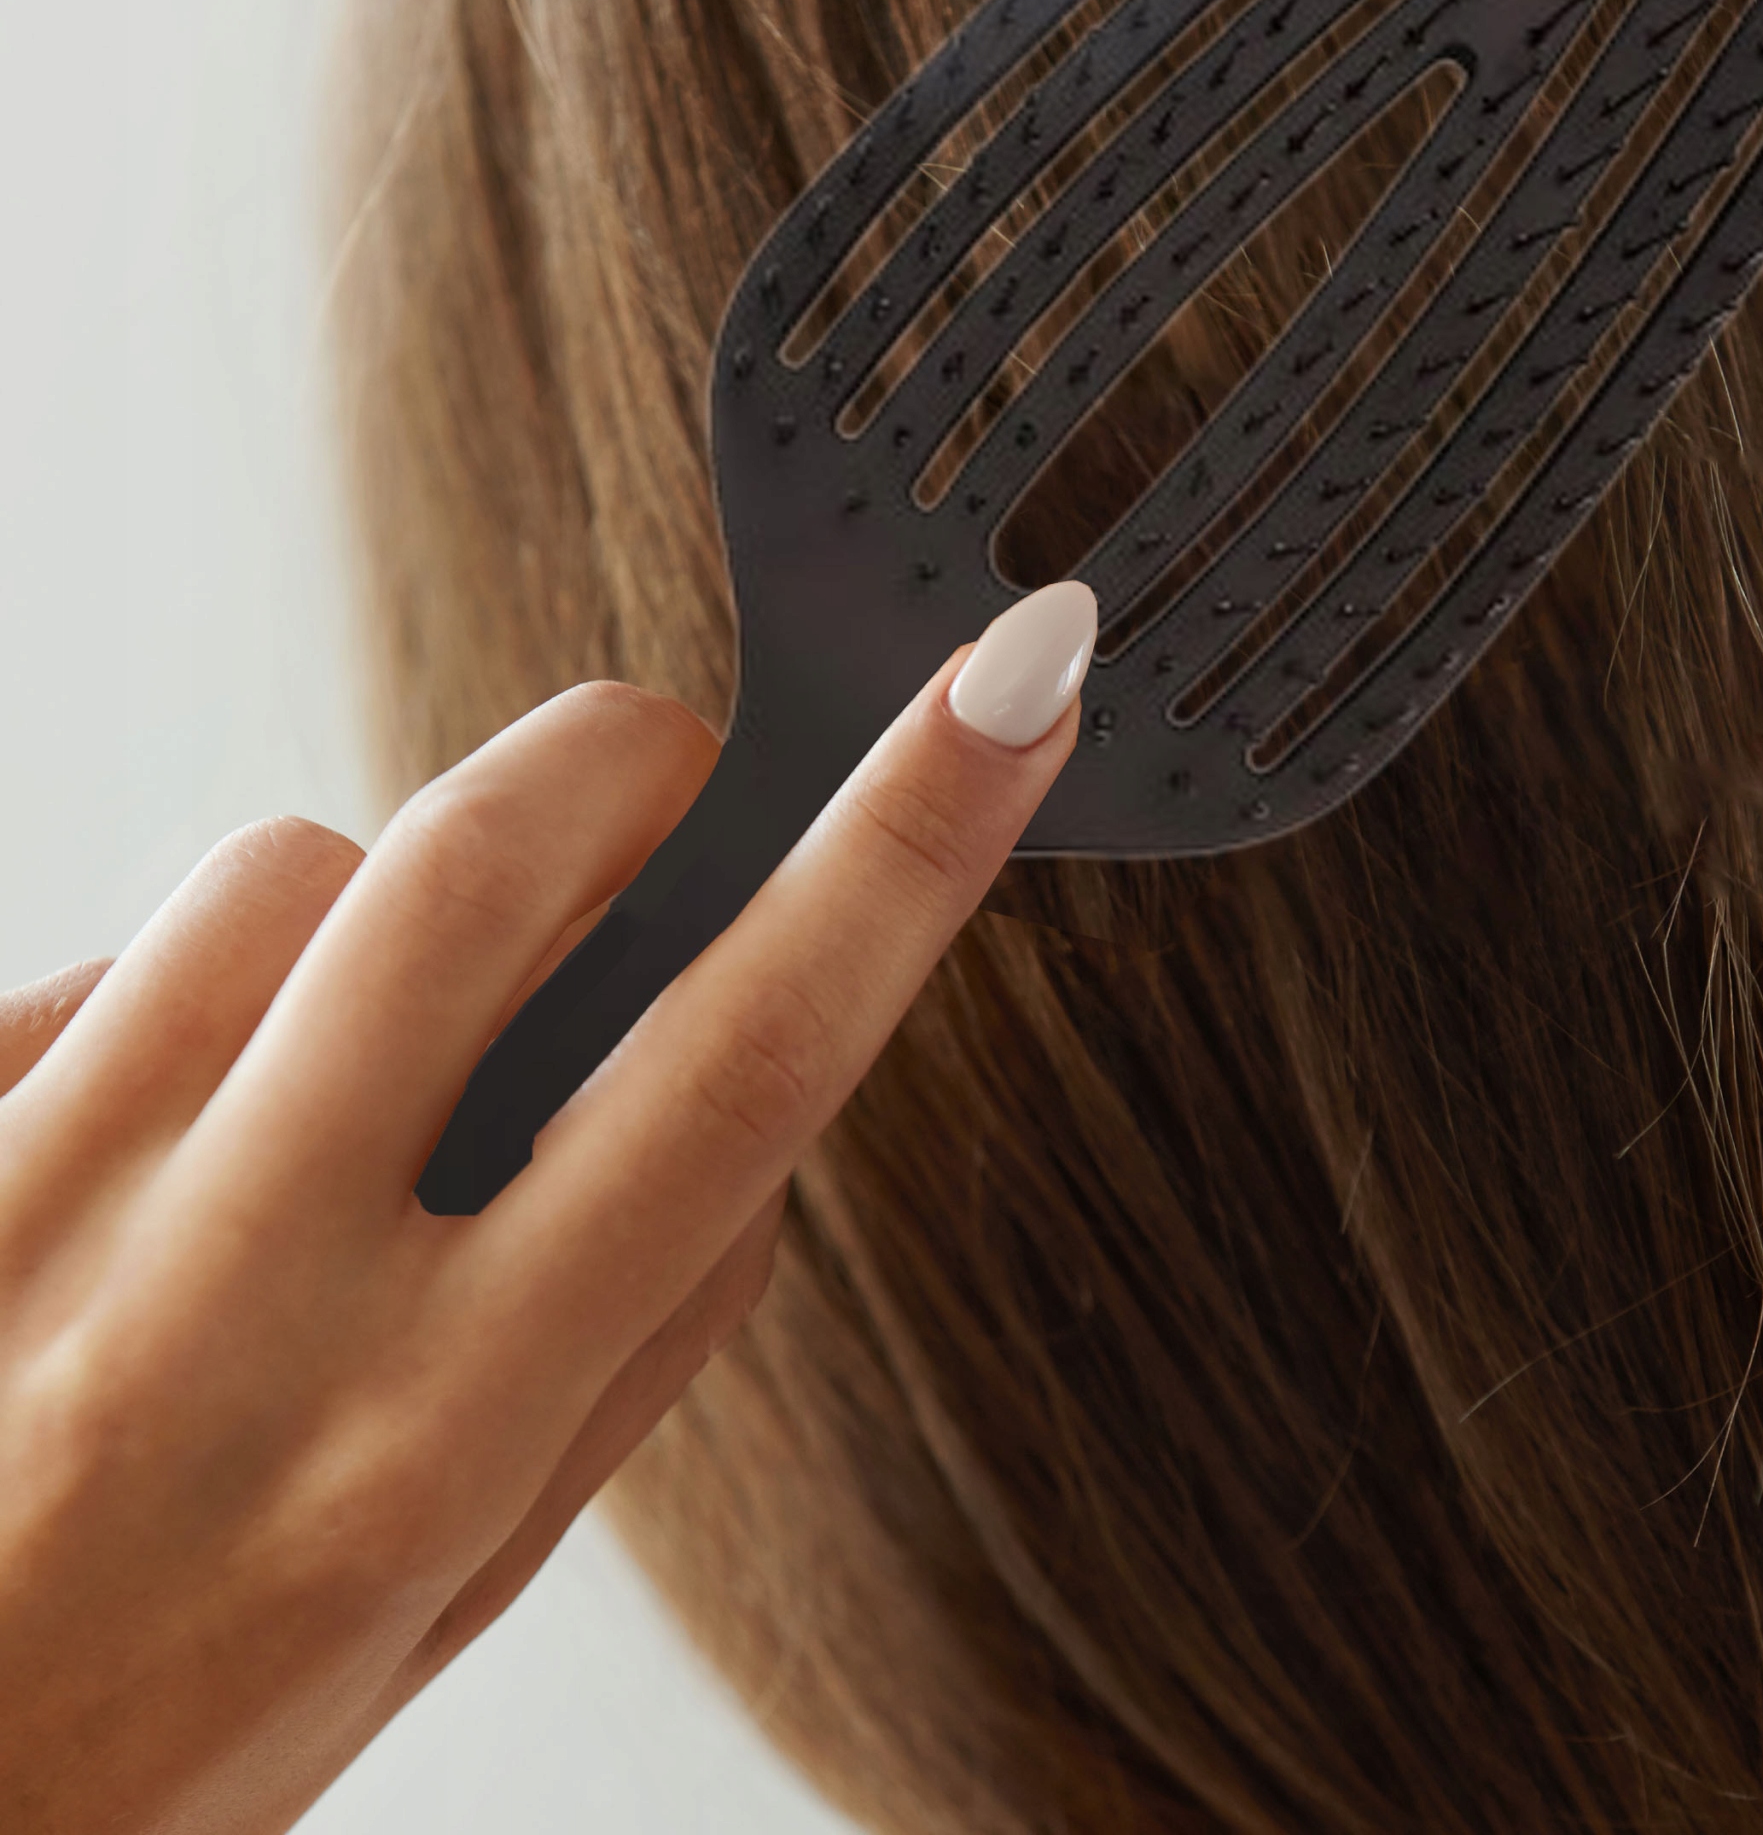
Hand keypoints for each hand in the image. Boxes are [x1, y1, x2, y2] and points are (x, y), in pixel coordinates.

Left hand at [0, 585, 1092, 1833]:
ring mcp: (45, 1202)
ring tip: (322, 1079)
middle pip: (492, 858)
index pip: (741, 1066)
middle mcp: (235, 1304)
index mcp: (431, 1437)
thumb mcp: (449, 1602)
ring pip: (291, 867)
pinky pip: (104, 953)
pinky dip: (170, 1005)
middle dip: (621, 763)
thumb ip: (620, 1350)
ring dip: (362, 922)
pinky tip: (146, 1155)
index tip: (1010, 689)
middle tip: (644, 800)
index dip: (905, 849)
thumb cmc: (148, 1744)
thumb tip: (752, 1121)